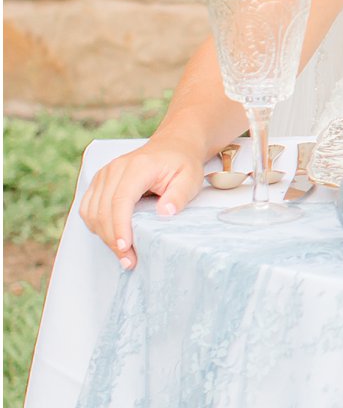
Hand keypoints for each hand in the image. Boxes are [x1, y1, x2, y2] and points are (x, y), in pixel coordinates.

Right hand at [79, 135, 211, 268]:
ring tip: (123, 254)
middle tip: (128, 261)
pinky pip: (88, 208)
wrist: (172, 146)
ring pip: (92, 211)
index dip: (120, 227)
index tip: (125, 247)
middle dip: (113, 239)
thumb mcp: (190, 179)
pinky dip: (96, 225)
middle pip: (103, 210)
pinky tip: (111, 237)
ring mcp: (104, 175)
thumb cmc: (181, 163)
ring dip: (103, 235)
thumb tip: (164, 213)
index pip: (120, 200)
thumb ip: (179, 196)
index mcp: (137, 167)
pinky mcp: (99, 182)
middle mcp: (115, 169)